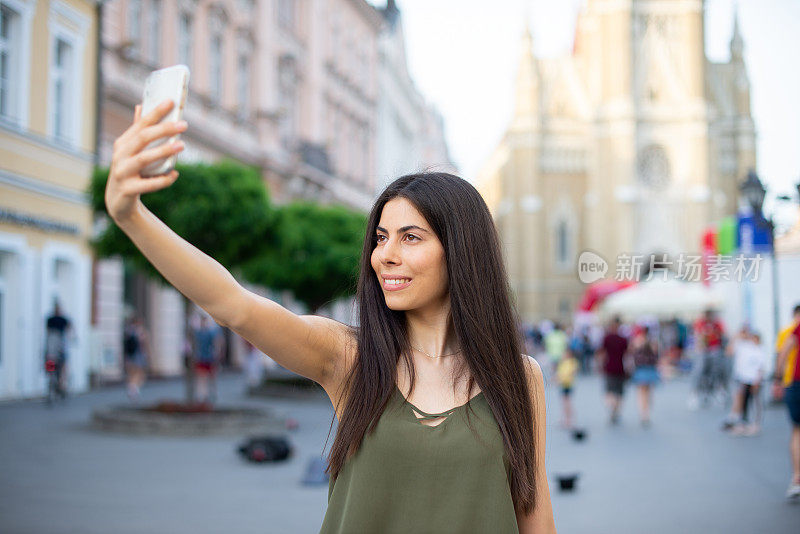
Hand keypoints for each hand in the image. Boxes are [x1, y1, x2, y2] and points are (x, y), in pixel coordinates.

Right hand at [105, 99, 186, 223]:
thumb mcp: (131, 151)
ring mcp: (122, 173)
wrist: (118, 201)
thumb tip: (141, 105)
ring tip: (182, 145)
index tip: (171, 101)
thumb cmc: (130, 171)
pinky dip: (163, 179)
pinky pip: (148, 184)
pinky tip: (175, 174)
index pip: (141, 124)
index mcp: (123, 143)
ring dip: (164, 151)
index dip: (156, 112)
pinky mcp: (128, 190)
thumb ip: (138, 130)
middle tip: (184, 124)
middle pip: (143, 138)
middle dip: (163, 129)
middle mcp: (120, 155)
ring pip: (144, 159)